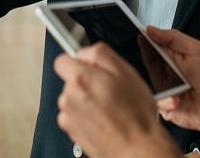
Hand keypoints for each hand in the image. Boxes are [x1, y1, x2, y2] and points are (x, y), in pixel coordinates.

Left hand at [54, 43, 182, 157]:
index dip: (78, 61)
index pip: (62, 60)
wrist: (137, 148)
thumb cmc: (135, 114)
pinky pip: (74, 116)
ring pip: (73, 99)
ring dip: (86, 100)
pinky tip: (103, 119)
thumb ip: (99, 53)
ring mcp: (69, 117)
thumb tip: (84, 52)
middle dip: (86, 82)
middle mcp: (69, 98)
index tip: (89, 67)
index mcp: (80, 79)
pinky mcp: (72, 132)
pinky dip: (85, 116)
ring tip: (109, 108)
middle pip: (70, 80)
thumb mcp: (125, 70)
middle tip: (108, 90)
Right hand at [149, 27, 199, 156]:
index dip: (147, 40)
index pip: (156, 47)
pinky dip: (167, 100)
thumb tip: (151, 29)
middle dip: (148, 55)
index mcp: (176, 58)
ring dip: (160, 78)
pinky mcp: (167, 109)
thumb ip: (173, 37)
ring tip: (175, 80)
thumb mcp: (195, 50)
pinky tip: (177, 99)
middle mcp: (170, 73)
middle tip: (150, 50)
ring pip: (149, 82)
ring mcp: (167, 91)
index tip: (141, 33)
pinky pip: (157, 103)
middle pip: (150, 62)